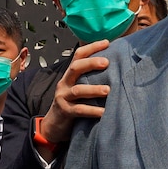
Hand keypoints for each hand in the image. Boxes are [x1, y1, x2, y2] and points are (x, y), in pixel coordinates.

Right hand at [38, 40, 110, 156]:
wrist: (54, 126)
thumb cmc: (72, 104)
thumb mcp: (78, 88)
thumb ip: (89, 79)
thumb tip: (113, 68)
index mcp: (70, 75)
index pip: (78, 56)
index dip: (91, 47)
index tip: (107, 42)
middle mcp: (64, 83)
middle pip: (75, 68)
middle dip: (91, 63)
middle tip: (107, 62)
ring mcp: (63, 98)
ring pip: (77, 90)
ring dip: (93, 89)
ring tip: (108, 90)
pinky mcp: (65, 112)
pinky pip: (79, 110)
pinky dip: (92, 110)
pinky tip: (103, 112)